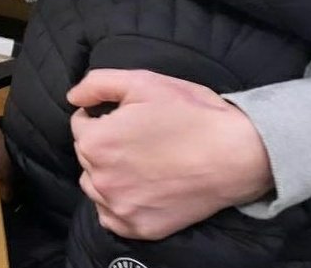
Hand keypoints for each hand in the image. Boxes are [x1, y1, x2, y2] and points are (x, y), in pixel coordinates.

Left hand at [67, 69, 272, 239]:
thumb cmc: (191, 113)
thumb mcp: (143, 81)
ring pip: (95, 186)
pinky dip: (118, 204)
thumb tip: (73, 98)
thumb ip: (98, 84)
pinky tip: (139, 188)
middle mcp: (101, 178)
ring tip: (138, 161)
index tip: (125, 115)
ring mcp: (120, 207)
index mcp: (97, 141)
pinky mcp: (140, 228)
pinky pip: (111, 217)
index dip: (101, 115)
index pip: (81, 124)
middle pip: (87, 155)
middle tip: (137, 135)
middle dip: (104, 142)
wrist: (237, 153)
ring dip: (106, 173)